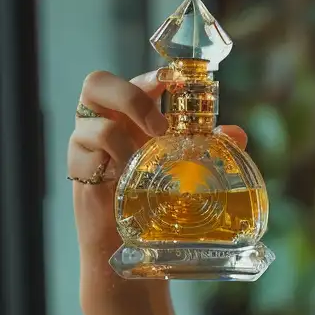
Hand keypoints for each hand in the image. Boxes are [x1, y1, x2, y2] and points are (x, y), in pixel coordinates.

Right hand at [71, 67, 248, 306]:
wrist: (125, 240)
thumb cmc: (154, 195)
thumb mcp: (187, 166)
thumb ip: (210, 146)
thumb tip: (237, 134)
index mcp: (134, 114)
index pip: (139, 79)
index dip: (156, 74)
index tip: (180, 84)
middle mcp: (106, 120)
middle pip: (97, 83)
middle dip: (131, 96)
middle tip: (160, 125)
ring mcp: (86, 143)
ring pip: (88, 118)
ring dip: (120, 137)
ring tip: (142, 158)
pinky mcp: (77, 169)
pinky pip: (84, 153)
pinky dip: (108, 162)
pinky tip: (124, 178)